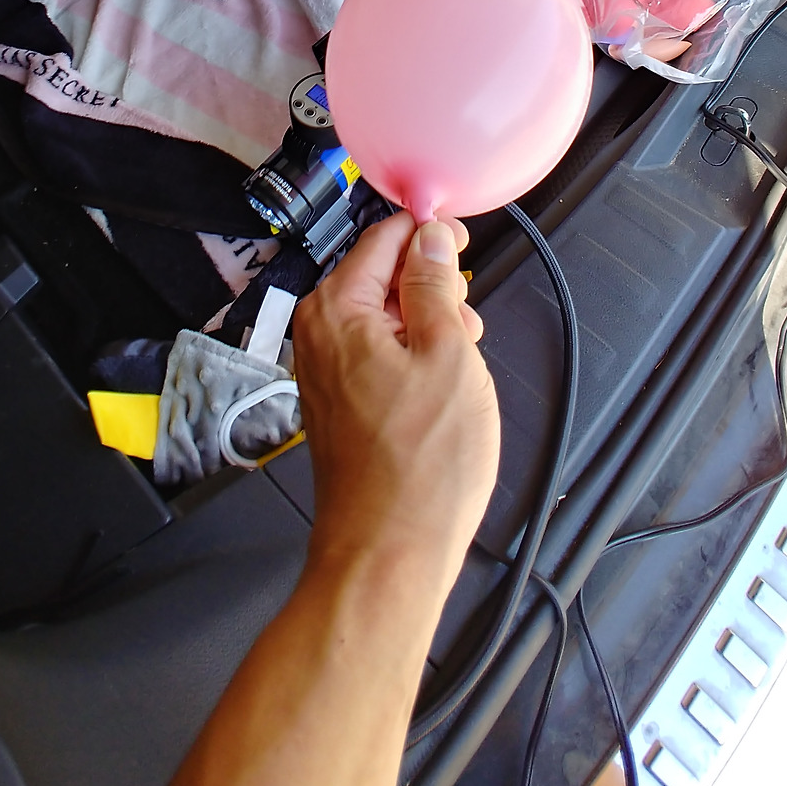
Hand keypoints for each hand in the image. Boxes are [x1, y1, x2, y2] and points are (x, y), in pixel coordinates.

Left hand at [293, 212, 500, 603]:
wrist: (389, 552)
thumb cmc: (417, 470)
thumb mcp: (448, 353)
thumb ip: (435, 285)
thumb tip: (431, 238)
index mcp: (336, 310)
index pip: (382, 238)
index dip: (429, 233)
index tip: (462, 240)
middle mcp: (319, 337)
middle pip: (381, 278)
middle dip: (431, 289)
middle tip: (467, 318)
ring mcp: (326, 374)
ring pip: (385, 320)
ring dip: (429, 328)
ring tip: (460, 366)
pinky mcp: (340, 406)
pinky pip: (380, 357)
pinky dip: (414, 360)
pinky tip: (443, 390)